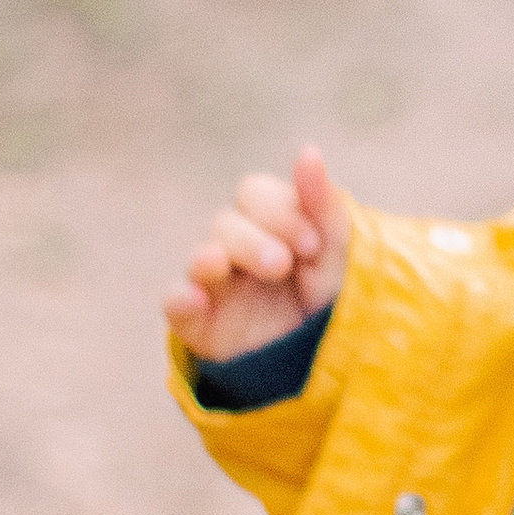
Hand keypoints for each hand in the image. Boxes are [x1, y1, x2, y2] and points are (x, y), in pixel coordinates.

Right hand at [164, 145, 350, 360]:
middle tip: (281, 265)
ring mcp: (216, 286)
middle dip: (253, 239)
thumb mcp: (338, 256)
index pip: (255, 194)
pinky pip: (175, 303)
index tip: (312, 246)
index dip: (280, 212)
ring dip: (214, 258)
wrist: (328, 364)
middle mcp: (237, 249)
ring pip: (201, 256)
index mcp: (269, 226)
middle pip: (226, 221)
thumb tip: (308, 150)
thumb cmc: (332, 303)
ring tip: (224, 267)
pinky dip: (180, 298)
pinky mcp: (201, 324)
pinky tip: (196, 300)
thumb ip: (323, 205)